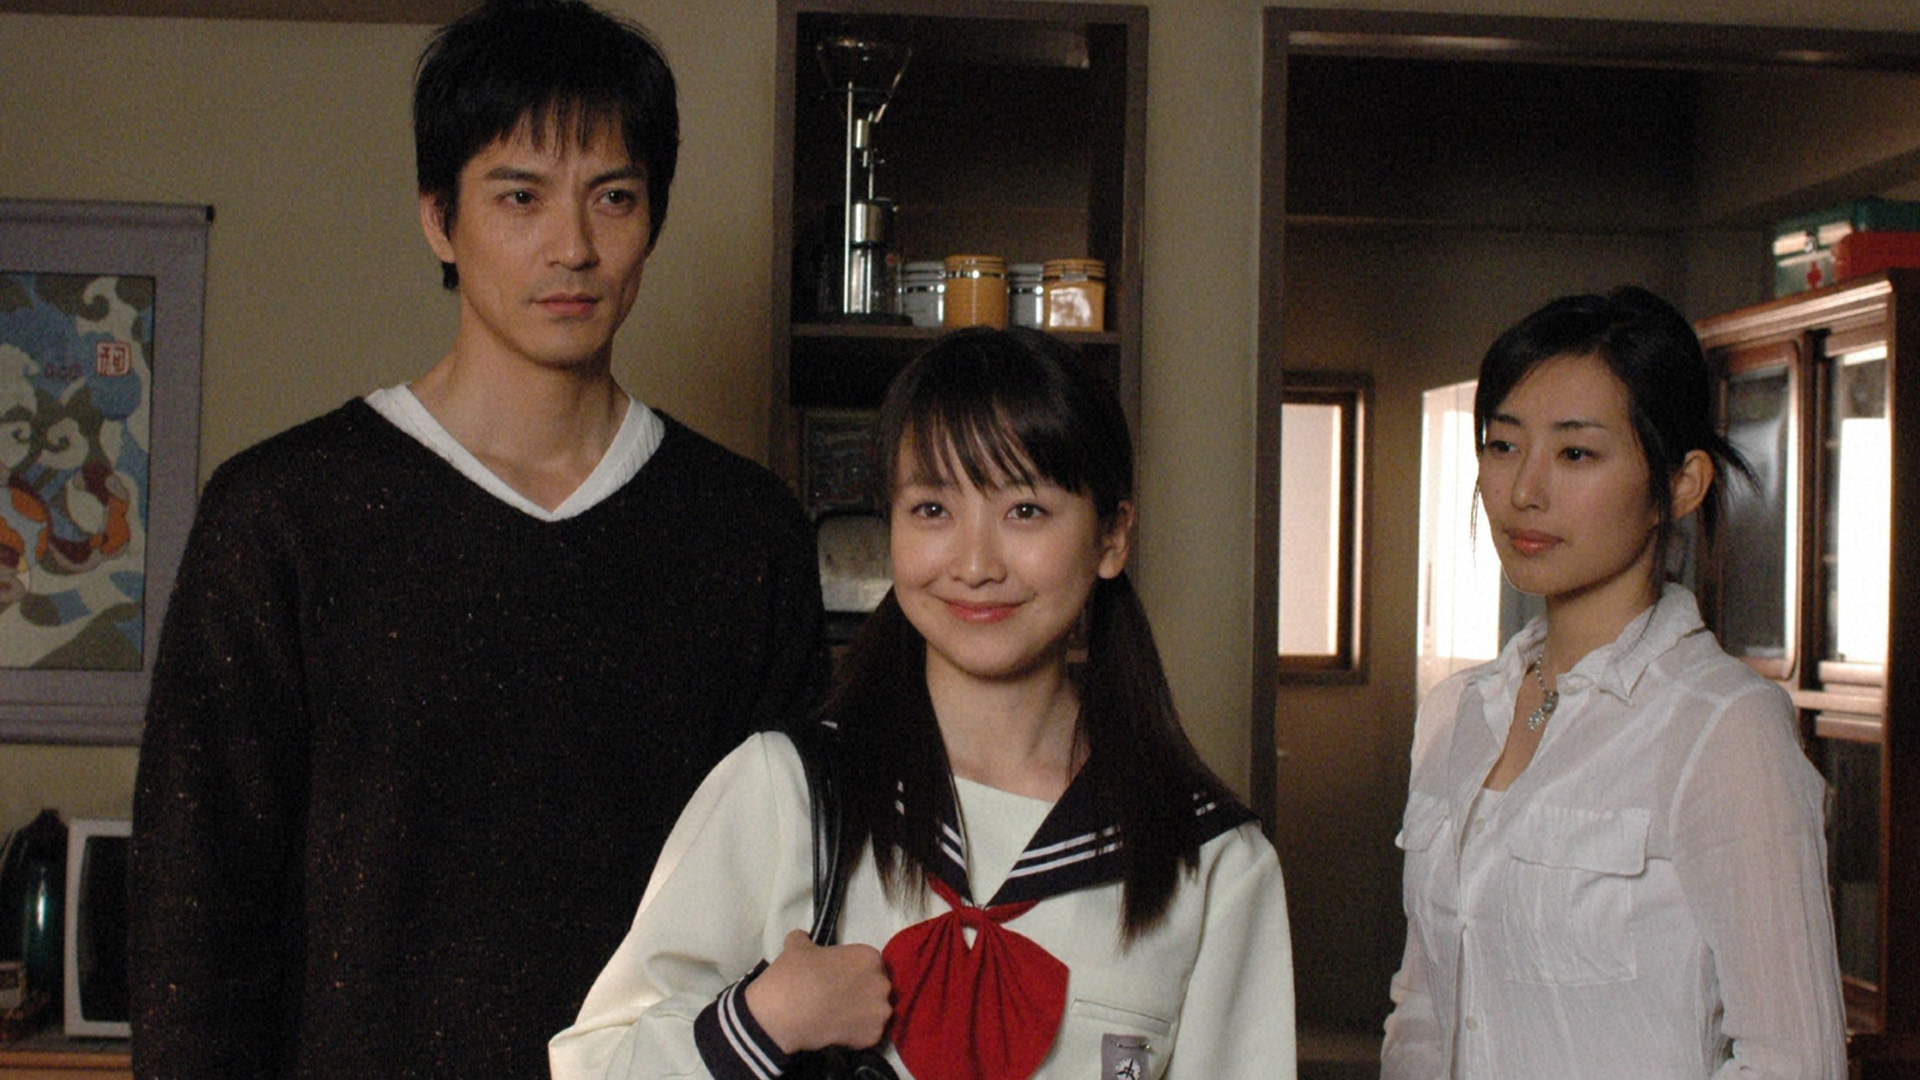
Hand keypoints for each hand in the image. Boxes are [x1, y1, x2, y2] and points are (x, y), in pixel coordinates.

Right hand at [743, 929, 891, 1053]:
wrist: (783, 1013)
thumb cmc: (794, 974)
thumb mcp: (796, 946)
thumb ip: (805, 939)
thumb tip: (802, 938)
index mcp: (869, 957)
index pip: (869, 964)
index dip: (854, 972)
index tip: (840, 978)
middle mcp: (882, 983)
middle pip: (875, 987)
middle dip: (861, 992)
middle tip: (838, 998)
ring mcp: (880, 1011)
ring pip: (875, 1012)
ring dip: (861, 1014)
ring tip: (839, 1016)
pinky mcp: (873, 1036)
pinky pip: (869, 1034)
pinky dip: (857, 1034)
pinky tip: (839, 1030)